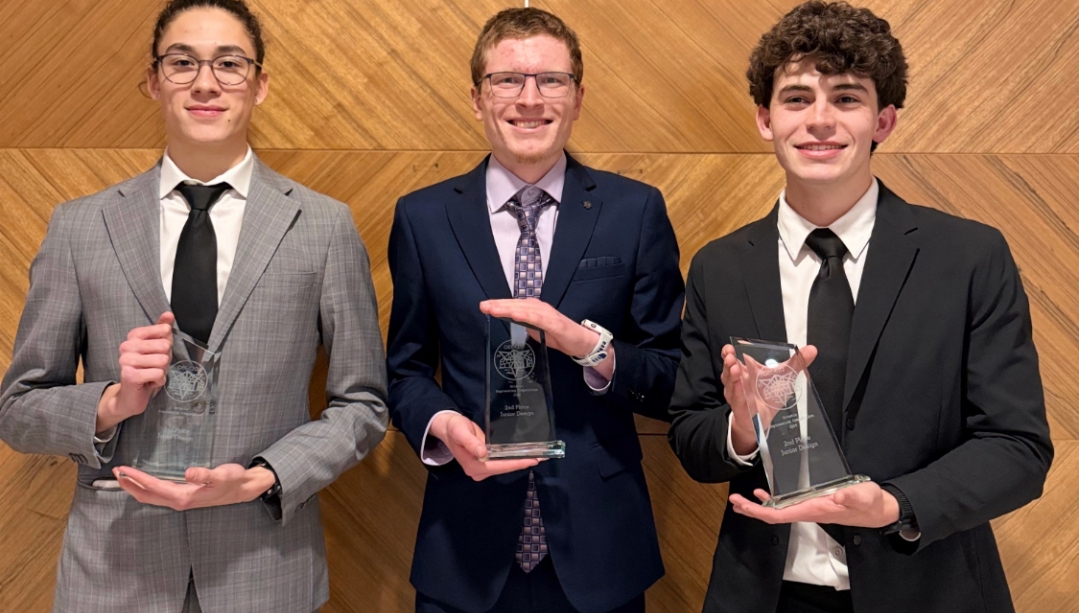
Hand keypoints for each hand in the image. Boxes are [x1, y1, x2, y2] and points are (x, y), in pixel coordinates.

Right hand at [96, 312, 174, 433]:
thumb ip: (162, 330)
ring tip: (151, 374)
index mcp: (133, 336)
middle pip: (165, 346)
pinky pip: (158, 374)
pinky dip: (159, 380)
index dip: (166, 344)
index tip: (156, 353)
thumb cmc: (146, 369)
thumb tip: (169, 314)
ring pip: (162, 360)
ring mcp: (126, 360)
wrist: (130, 396)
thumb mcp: (157, 348)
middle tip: (153, 366)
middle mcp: (127, 346)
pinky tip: (149, 382)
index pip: (163, 330)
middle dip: (165, 359)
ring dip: (162, 371)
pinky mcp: (130, 375)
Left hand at [113, 463, 275, 510]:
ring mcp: (179, 500)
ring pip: (150, 496)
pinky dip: (145, 487)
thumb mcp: (222, 475)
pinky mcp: (182, 497)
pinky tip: (143, 481)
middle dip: (129, 484)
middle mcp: (178, 501)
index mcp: (183, 496)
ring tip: (123, 476)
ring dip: (135, 487)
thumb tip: (188, 473)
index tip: (123, 469)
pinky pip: (157, 494)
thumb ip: (205, 474)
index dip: (137, 478)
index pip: (153, 486)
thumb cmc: (233, 481)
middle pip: (146, 495)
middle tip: (115, 471)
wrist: (242, 489)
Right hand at [430, 412, 540, 480]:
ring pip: (505, 466)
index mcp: (473, 466)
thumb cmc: (454, 428)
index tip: (532, 460)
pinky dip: (514, 458)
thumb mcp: (460, 432)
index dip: (516, 463)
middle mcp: (479, 471)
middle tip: (542, 457)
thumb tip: (483, 453)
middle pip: (505, 468)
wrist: (447, 427)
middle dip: (522, 462)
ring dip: (520, 460)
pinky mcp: (486, 463)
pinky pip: (502, 462)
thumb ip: (471, 442)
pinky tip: (526, 454)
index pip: (499, 466)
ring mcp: (483, 468)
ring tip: (538, 455)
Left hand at [480, 299, 598, 357]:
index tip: (483, 306)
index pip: (513, 306)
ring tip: (493, 309)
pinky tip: (515, 315)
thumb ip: (525, 324)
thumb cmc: (558, 335)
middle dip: (498, 305)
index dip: (498, 305)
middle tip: (483, 306)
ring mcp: (547, 314)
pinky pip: (538, 318)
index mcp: (534, 309)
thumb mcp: (537, 330)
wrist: (581, 341)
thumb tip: (510, 322)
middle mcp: (539, 308)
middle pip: (516, 305)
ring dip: (508, 308)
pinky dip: (526, 315)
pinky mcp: (554, 322)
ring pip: (524, 309)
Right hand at [721, 344, 817, 455]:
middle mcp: (738, 381)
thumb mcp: (784, 376)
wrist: (763, 420)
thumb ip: (796, 362)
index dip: (728, 352)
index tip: (729, 347)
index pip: (732, 358)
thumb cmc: (768, 395)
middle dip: (728, 361)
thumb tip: (812, 349)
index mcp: (745, 370)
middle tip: (730, 355)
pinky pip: (738, 400)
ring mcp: (738, 394)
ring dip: (732, 375)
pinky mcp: (742, 408)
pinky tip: (740, 386)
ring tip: (735, 367)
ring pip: (731, 384)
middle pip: (729, 369)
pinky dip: (738, 392)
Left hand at [728, 481, 899, 528]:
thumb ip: (853, 496)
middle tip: (733, 500)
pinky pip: (786, 504)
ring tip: (741, 500)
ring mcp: (808, 508)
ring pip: (777, 510)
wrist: (877, 509)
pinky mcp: (811, 503)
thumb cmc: (869, 503)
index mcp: (813, 509)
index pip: (780, 514)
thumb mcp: (865, 495)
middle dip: (752, 510)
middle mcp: (807, 511)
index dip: (759, 511)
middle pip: (773, 515)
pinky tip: (764, 494)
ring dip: (758, 506)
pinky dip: (772, 500)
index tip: (743, 504)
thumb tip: (839, 496)